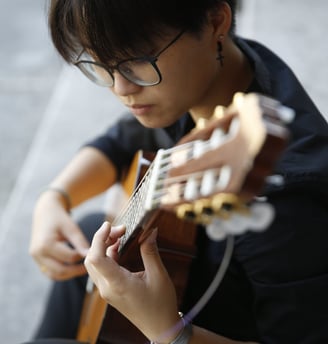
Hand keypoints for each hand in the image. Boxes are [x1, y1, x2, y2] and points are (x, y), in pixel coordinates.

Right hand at [29, 191, 89, 279]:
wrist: (45, 212)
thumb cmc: (60, 218)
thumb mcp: (71, 227)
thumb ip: (80, 242)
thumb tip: (90, 255)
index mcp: (46, 244)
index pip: (69, 258)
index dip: (82, 257)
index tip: (92, 255)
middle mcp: (38, 253)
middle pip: (60, 270)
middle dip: (76, 271)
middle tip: (89, 268)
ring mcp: (35, 258)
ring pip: (54, 275)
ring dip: (68, 275)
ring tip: (82, 269)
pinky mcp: (37, 259)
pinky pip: (50, 272)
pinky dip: (61, 273)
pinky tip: (72, 267)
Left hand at [85, 222, 181, 342]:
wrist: (160, 328)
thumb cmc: (161, 304)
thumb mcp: (158, 275)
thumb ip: (150, 251)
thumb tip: (150, 231)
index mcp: (117, 284)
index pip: (96, 257)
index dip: (99, 238)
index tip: (109, 224)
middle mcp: (107, 288)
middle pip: (91, 258)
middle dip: (101, 239)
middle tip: (120, 229)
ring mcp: (107, 290)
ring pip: (94, 264)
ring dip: (103, 246)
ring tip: (120, 235)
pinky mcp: (110, 291)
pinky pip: (101, 269)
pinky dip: (107, 255)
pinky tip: (119, 247)